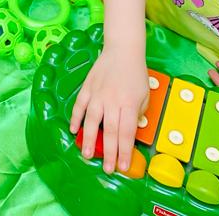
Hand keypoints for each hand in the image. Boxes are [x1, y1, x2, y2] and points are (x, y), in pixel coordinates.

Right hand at [69, 48, 148, 173]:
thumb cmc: (136, 74)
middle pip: (110, 130)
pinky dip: (75, 117)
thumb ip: (138, 114)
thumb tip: (130, 132)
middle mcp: (112, 100)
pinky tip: (73, 130)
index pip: (127, 132)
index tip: (123, 166)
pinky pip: (80, 105)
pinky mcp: (87, 86)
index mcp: (129, 103)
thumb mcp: (145, 95)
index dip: (125, 151)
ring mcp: (98, 93)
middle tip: (108, 169)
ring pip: (92, 120)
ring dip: (89, 138)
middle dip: (109, 152)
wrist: (122, 50)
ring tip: (87, 154)